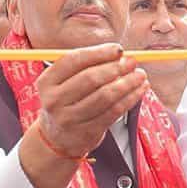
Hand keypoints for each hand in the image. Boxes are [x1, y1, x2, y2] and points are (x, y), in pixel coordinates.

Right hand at [35, 44, 146, 158]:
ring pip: (105, 96)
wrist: (57, 138)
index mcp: (47, 81)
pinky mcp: (87, 132)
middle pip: (90, 78)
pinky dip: (129, 99)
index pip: (74, 60)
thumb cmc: (66, 102)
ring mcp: (70, 118)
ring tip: (140, 76)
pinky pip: (113, 112)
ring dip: (127, 83)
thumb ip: (86, 66)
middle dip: (116, 68)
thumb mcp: (64, 83)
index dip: (98, 53)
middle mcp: (55, 100)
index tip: (118, 49)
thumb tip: (118, 54)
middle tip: (132, 62)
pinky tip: (138, 91)